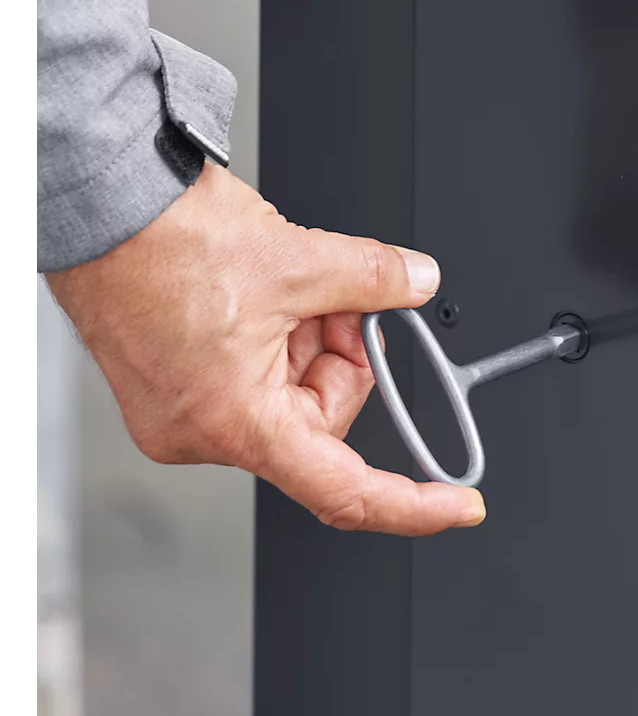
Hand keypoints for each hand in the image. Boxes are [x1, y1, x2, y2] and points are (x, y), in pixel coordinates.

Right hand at [44, 162, 485, 534]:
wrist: (103, 208)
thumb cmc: (163, 242)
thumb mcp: (298, 258)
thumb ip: (374, 279)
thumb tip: (416, 283)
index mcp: (235, 422)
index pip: (344, 490)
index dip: (411, 504)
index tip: (456, 506)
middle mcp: (203, 432)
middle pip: (321, 418)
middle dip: (346, 354)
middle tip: (346, 302)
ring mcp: (185, 411)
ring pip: (291, 390)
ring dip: (312, 335)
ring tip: (294, 283)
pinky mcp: (176, 384)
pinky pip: (256, 376)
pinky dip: (281, 335)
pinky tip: (271, 293)